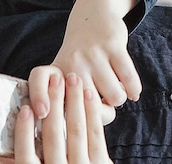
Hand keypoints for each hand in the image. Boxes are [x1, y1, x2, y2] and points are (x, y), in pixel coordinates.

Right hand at [0, 71, 124, 163]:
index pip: (25, 158)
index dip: (24, 133)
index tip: (26, 108)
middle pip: (53, 138)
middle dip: (53, 104)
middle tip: (53, 79)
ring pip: (75, 131)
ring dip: (73, 101)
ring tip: (72, 79)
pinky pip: (94, 134)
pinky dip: (91, 111)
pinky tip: (87, 95)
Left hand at [37, 0, 140, 124]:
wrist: (92, 21)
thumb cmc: (78, 63)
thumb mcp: (61, 80)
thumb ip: (63, 106)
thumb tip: (83, 133)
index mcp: (54, 72)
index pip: (38, 80)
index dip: (38, 97)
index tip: (43, 113)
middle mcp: (70, 62)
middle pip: (90, 105)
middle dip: (100, 113)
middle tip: (100, 107)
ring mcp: (92, 54)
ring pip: (114, 97)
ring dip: (118, 100)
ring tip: (113, 94)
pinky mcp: (113, 46)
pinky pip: (128, 80)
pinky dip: (133, 90)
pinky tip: (133, 93)